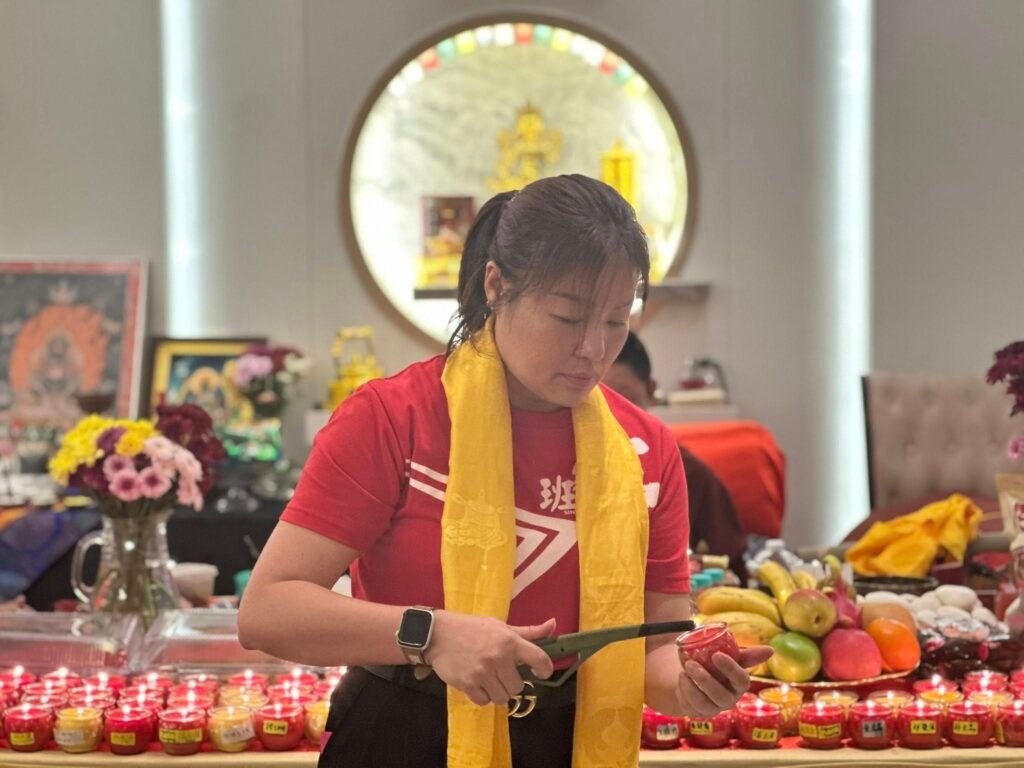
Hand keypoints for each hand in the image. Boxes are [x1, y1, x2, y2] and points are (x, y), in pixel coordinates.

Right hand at [426, 611, 555, 706]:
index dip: (545, 669)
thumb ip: (528, 632)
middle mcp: (498, 657)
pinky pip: (485, 702)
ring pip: (502, 697)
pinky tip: (477, 683)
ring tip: (488, 678)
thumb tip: (553, 625)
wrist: (438, 634)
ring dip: (497, 691)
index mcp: (509, 641)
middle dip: (511, 682)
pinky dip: (483, 696)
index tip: (541, 672)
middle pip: (518, 686)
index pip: (538, 658)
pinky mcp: (468, 684)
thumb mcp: (500, 626)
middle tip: (501, 672)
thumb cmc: (472, 629)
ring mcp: (483, 672)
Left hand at [676, 646, 772, 717]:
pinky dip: (684, 690)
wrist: (697, 678)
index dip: (730, 668)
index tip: (716, 654)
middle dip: (705, 679)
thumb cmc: (717, 667)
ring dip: (692, 686)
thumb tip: (771, 650)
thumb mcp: (730, 658)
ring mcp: (714, 708)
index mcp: (739, 684)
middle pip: (721, 695)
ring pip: (704, 702)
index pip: (741, 679)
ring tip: (683, 670)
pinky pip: (691, 706)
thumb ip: (747, 655)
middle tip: (691, 663)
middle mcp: (729, 699)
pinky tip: (681, 678)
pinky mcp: (698, 712)